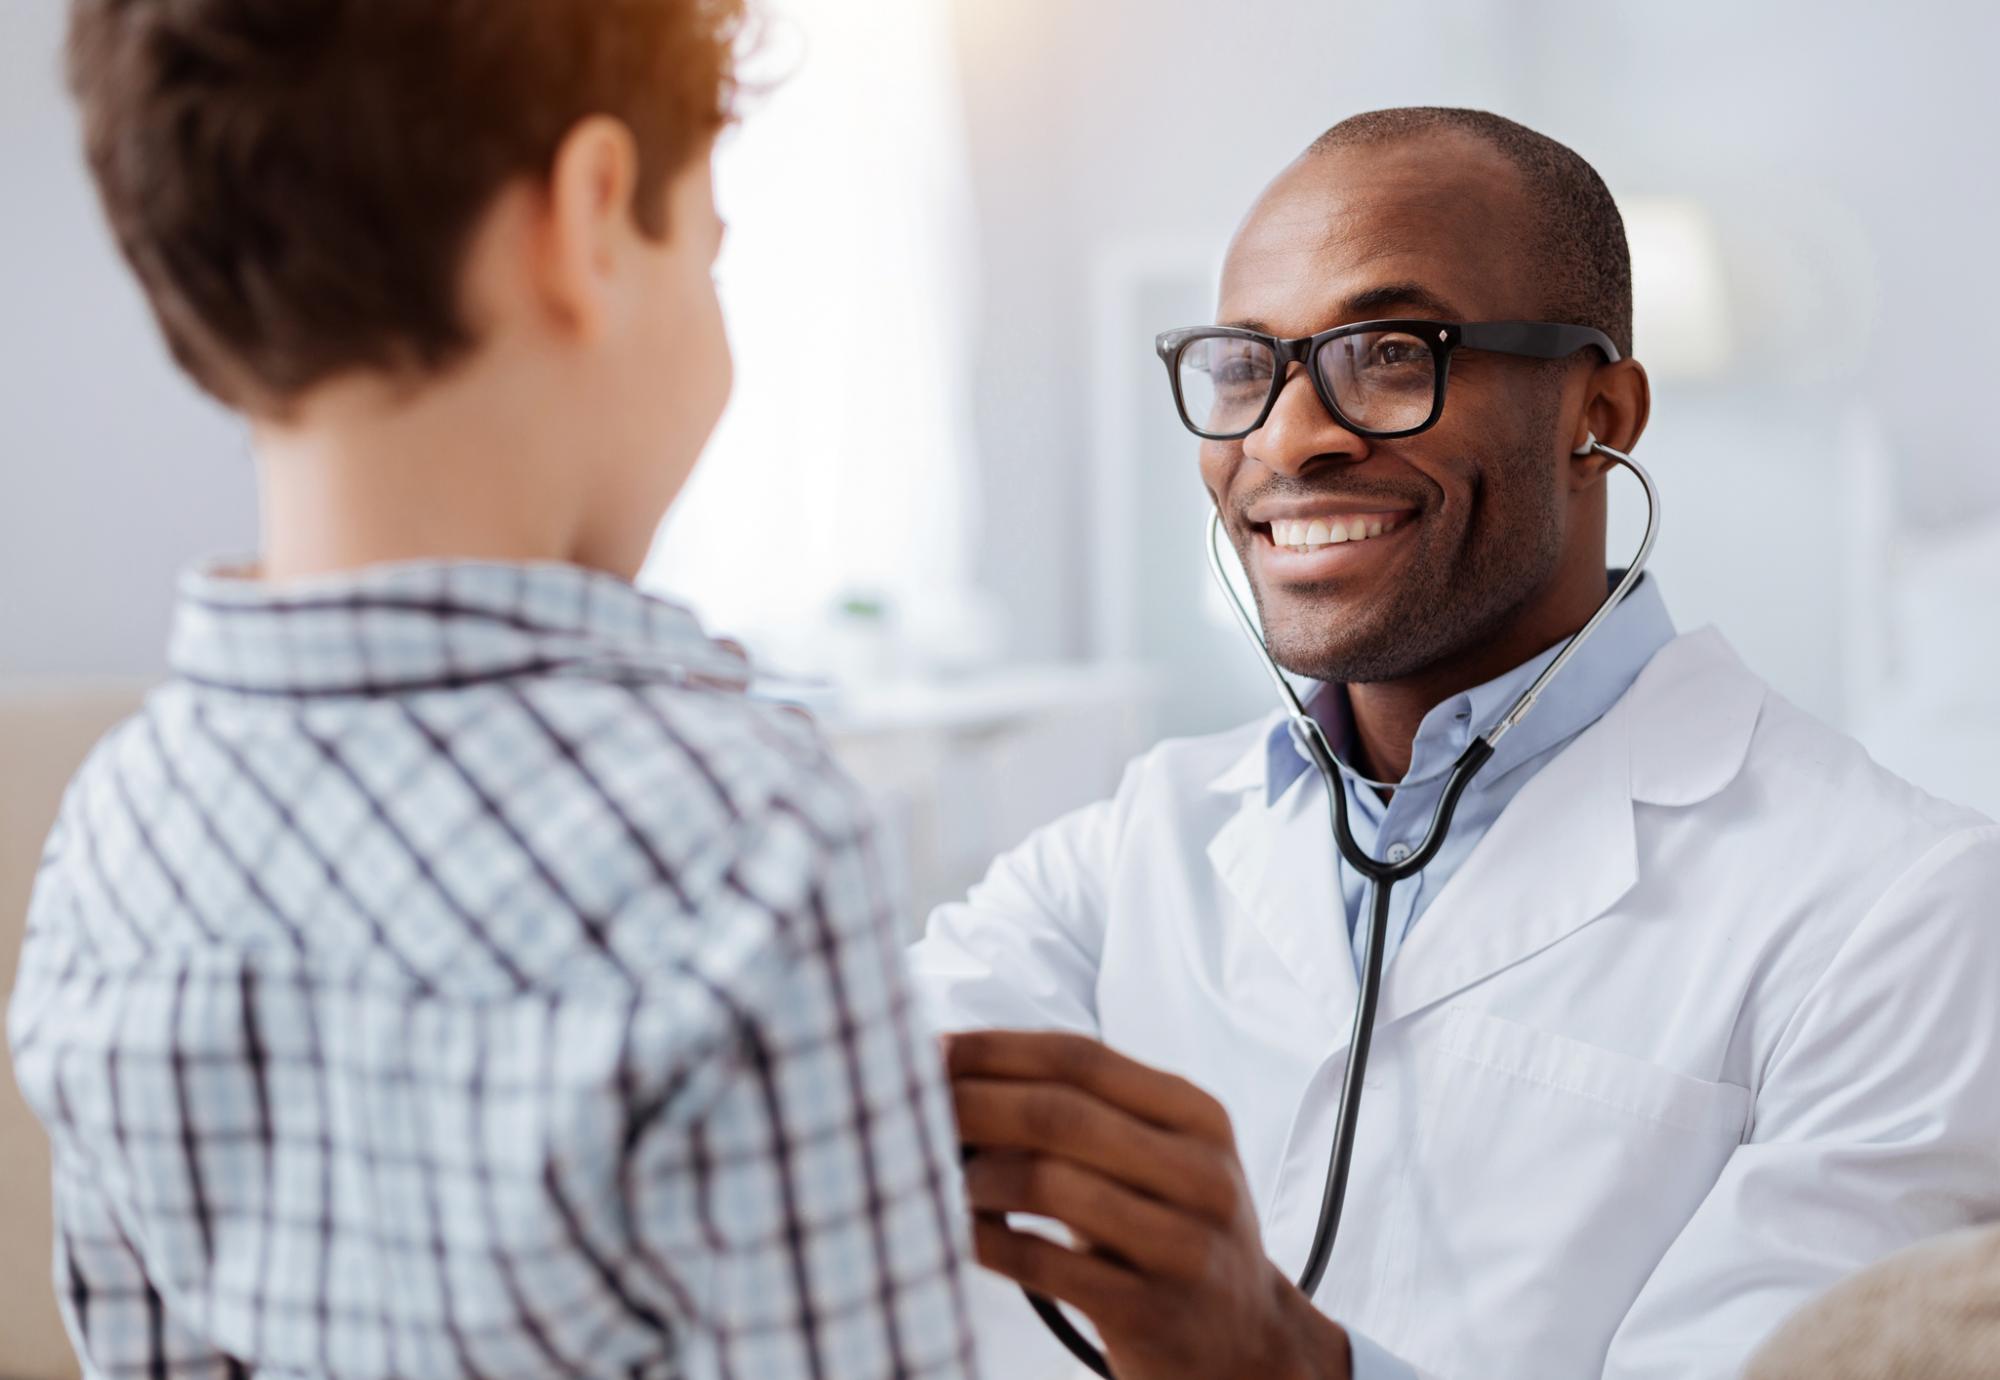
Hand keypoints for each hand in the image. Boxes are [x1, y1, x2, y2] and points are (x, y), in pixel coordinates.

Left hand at [945, 1030, 1351, 1379]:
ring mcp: (1181, 1244)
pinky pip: (1043, 1264)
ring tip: (940, 1175)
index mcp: (1196, 1115)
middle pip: (1059, 1113)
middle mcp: (1199, 1172)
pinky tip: (959, 1232)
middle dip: (970, 1102)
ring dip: (975, 1175)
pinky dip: (986, 1241)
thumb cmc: (1175, 1230)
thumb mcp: (1158, 1158)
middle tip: (910, 1105)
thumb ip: (1085, 1112)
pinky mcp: (1150, 1311)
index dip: (994, 1048)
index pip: (1079, 1057)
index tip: (928, 1049)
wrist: (1247, 1342)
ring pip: (1048, 1183)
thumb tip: (958, 1070)